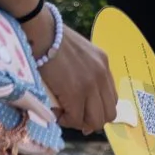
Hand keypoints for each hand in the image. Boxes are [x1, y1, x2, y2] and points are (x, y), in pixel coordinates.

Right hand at [33, 17, 118, 135]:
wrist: (42, 33)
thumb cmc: (53, 40)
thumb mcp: (79, 54)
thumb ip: (84, 71)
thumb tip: (79, 97)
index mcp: (104, 64)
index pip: (111, 98)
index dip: (98, 110)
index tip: (83, 112)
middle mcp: (102, 75)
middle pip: (108, 114)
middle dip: (91, 120)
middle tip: (74, 117)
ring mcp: (91, 85)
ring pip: (95, 121)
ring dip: (79, 122)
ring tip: (64, 115)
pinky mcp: (76, 93)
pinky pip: (75, 119)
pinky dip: (65, 120)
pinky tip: (56, 113)